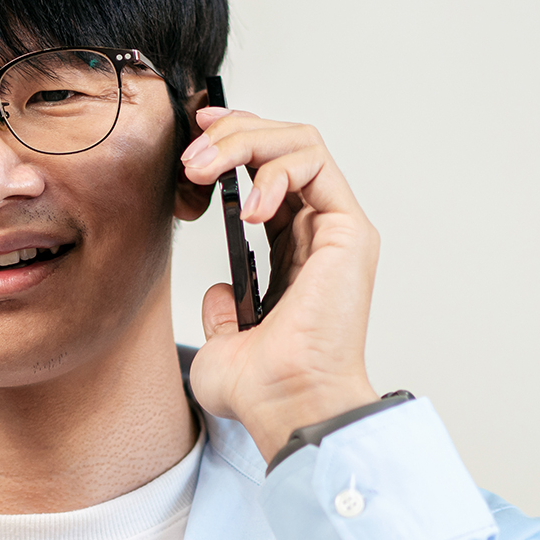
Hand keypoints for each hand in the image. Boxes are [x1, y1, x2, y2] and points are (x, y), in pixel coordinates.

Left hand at [180, 108, 380, 465]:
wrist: (285, 404)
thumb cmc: (261, 387)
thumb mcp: (223, 342)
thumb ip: (222, 312)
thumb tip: (218, 294)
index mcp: (294, 252)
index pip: (267, 173)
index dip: (233, 142)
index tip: (195, 135)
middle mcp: (319, 234)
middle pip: (282, 145)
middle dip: (231, 134)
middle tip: (191, 158)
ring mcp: (337, 228)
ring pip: (299, 142)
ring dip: (243, 143)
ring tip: (204, 172)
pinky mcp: (349, 230)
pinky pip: (315, 164)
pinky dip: (273, 170)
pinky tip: (246, 208)